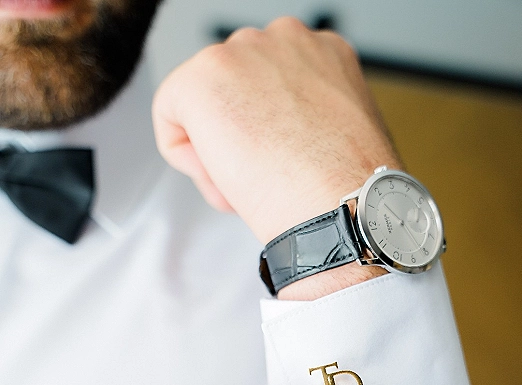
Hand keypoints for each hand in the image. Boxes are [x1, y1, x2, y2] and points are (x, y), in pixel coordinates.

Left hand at [152, 17, 402, 243]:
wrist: (342, 206)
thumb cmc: (349, 190)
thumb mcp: (341, 138)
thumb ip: (309, 121)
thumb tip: (277, 141)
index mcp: (324, 53)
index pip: (270, 85)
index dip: (269, 135)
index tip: (282, 166)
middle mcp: (284, 39)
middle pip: (234, 89)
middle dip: (240, 137)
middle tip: (263, 180)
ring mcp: (242, 53)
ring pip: (203, 103)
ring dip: (217, 148)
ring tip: (250, 183)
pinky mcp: (203, 78)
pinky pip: (168, 116)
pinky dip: (186, 157)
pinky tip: (224, 178)